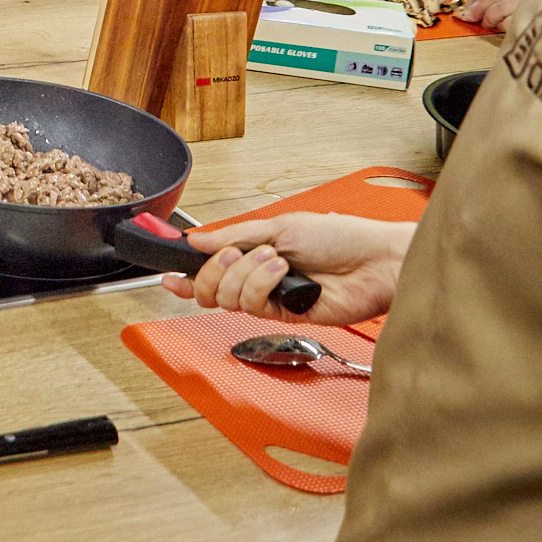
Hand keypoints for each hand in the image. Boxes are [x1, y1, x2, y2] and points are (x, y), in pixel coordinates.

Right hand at [163, 211, 413, 326]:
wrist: (374, 261)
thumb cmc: (339, 238)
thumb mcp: (279, 225)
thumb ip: (234, 235)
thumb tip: (198, 239)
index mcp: (254, 254)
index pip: (210, 268)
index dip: (186, 274)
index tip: (167, 273)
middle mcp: (258, 279)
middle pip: (209, 289)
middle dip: (213, 271)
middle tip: (233, 255)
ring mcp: (270, 298)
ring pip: (227, 298)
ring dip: (246, 274)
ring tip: (275, 260)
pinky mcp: (284, 316)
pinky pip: (252, 305)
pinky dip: (262, 284)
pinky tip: (283, 273)